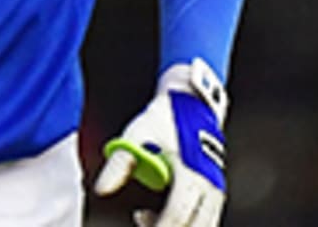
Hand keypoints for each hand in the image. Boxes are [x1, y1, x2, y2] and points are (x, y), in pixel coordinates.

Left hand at [94, 59, 228, 226]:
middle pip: (193, 226)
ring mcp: (216, 189)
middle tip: (140, 221)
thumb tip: (101, 190)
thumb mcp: (135, 136)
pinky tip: (157, 215)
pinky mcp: (216, 190)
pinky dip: (187, 224)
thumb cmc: (161, 120)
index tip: (138, 223)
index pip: (176, 215)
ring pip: (203, 225)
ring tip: (143, 217)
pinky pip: (206, 219)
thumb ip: (119, 165)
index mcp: (192, 174)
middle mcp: (210, 185)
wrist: (190, 103)